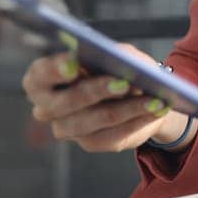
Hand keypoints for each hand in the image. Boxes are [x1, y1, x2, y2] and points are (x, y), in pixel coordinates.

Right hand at [21, 44, 184, 152]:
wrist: (136, 92)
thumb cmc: (116, 66)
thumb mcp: (117, 54)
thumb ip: (114, 56)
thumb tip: (123, 67)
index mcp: (43, 79)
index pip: (40, 75)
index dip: (55, 70)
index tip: (75, 63)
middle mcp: (48, 108)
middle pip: (67, 102)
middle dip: (98, 90)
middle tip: (124, 82)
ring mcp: (68, 129)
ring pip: (98, 119)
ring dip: (129, 108)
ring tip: (155, 99)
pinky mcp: (92, 143)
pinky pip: (116, 134)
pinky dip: (140, 120)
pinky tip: (157, 110)